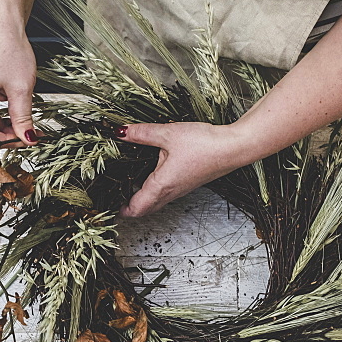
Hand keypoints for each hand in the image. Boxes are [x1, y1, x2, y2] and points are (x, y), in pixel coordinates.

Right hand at [0, 25, 36, 147]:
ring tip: (18, 125)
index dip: (8, 142)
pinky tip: (10, 116)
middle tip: (25, 134)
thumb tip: (28, 138)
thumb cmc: (7, 48)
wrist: (3, 26)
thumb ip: (23, 119)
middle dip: (3, 138)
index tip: (27, 139)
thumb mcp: (21, 89)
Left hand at [115, 122, 252, 217]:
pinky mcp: (188, 183)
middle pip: (144, 210)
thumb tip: (120, 132)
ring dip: (141, 199)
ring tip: (127, 185)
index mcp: (161, 185)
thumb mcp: (168, 134)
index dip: (120, 210)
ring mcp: (180, 190)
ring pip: (156, 203)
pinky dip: (154, 191)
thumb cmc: (204, 144)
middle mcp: (170, 193)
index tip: (109, 204)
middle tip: (115, 196)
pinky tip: (152, 174)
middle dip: (128, 207)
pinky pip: (166, 194)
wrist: (233, 147)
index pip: (135, 208)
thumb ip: (142, 133)